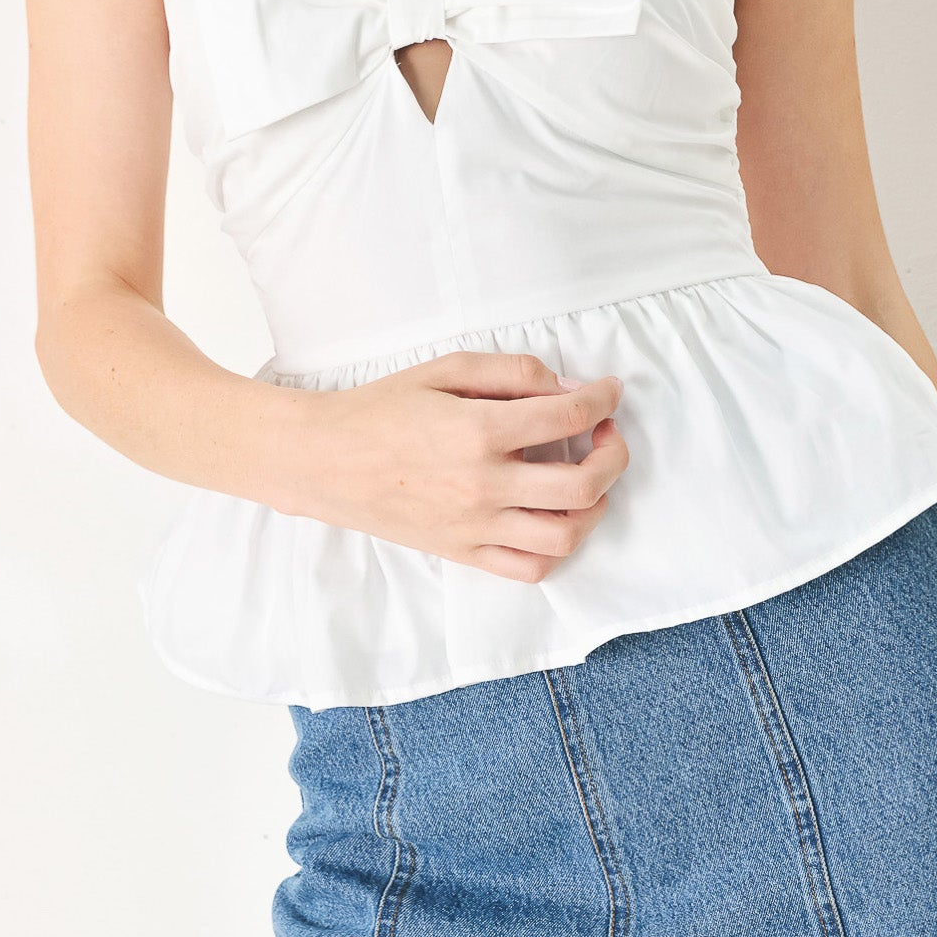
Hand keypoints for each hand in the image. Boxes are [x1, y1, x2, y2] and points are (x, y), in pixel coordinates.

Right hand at [295, 350, 628, 583]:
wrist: (322, 460)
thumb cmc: (380, 408)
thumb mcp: (445, 369)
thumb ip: (511, 371)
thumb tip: (566, 386)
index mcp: (478, 431)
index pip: (568, 416)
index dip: (602, 398)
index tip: (609, 391)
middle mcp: (483, 485)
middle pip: (583, 484)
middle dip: (614, 455)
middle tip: (606, 435)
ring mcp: (474, 526)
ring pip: (565, 535)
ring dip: (594, 505)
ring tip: (586, 479)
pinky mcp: (462, 553)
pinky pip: (529, 567)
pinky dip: (556, 546)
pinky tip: (553, 516)